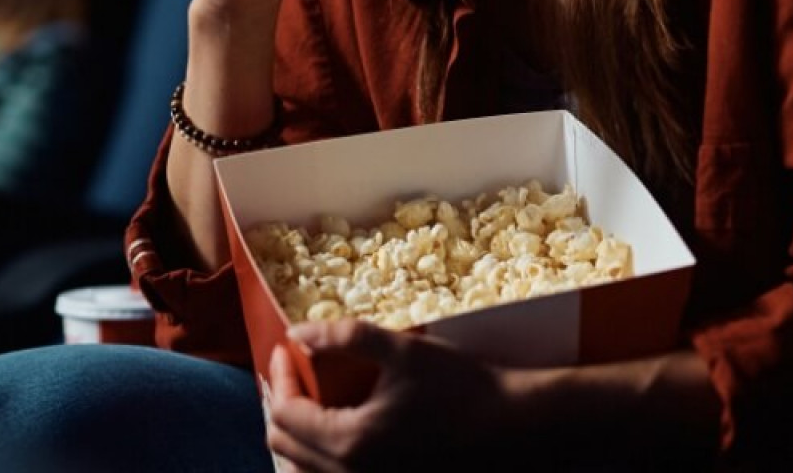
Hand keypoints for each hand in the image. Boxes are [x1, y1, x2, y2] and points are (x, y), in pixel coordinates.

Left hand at [266, 320, 513, 471]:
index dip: (278, 378)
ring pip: (305, 468)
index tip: (285, 350)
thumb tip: (296, 333)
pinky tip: (334, 427)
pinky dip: (320, 454)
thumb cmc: (462, 387)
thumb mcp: (404, 351)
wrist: (513, 430)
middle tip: (290, 370)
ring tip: (307, 397)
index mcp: (351, 442)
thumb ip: (344, 337)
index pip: (286, 414)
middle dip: (282, 403)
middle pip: (286, 446)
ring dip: (298, 431)